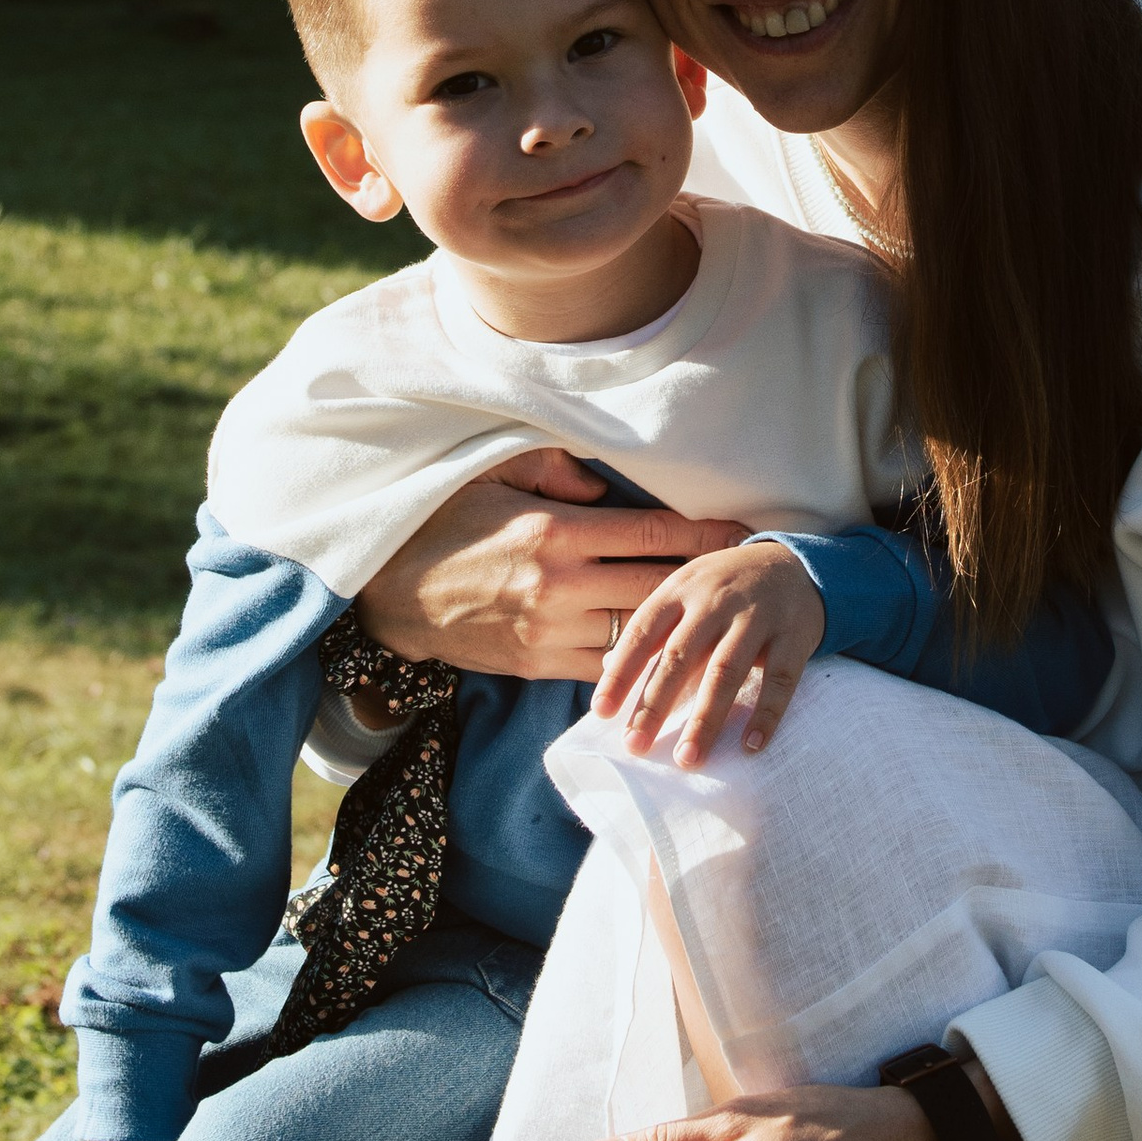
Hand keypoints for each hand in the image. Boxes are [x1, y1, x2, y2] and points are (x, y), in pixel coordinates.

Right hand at [354, 449, 746, 681]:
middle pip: (660, 588)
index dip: (706, 532)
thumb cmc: (445, 522)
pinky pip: (606, 668)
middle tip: (751, 576)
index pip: (653, 531)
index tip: (745, 530)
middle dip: (709, 583)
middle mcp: (560, 586)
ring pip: (640, 636)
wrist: (389, 592)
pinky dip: (640, 663)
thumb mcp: (494, 474)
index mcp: (556, 531)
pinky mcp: (537, 666)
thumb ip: (557, 472)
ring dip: (682, 630)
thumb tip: (607, 485)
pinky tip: (671, 658)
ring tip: (724, 622)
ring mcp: (550, 632)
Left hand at [596, 542, 825, 760]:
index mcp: (680, 590)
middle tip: (635, 746)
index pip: (642, 633)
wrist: (796, 564)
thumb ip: (652, 630)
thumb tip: (605, 667)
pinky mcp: (794, 635)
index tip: (601, 713)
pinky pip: (779, 680)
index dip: (621, 673)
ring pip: (726, 672)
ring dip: (706, 719)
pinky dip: (766, 715)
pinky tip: (750, 746)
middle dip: (655, 704)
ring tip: (687, 758)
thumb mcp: (685, 594)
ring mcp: (756, 617)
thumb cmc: (725, 589)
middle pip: (680, 656)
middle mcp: (715, 601)